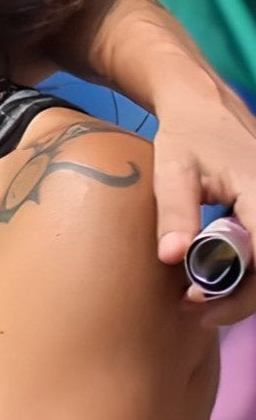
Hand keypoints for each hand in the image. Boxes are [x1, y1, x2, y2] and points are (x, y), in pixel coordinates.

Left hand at [150, 74, 255, 322]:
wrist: (206, 107)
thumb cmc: (188, 135)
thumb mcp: (173, 169)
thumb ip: (175, 210)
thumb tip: (171, 256)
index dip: (238, 284)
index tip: (196, 297)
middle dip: (241, 298)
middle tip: (197, 312)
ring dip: (245, 291)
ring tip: (202, 306)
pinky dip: (249, 274)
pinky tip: (216, 285)